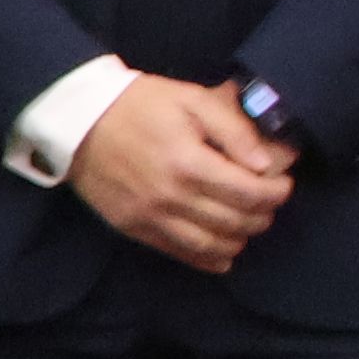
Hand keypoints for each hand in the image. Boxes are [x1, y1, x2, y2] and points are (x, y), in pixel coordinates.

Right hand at [66, 74, 293, 274]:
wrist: (76, 121)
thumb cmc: (138, 104)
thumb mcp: (191, 99)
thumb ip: (233, 130)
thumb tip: (266, 164)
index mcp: (189, 163)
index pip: (251, 193)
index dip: (277, 191)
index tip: (282, 182)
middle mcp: (171, 197)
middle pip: (236, 222)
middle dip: (263, 214)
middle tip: (267, 200)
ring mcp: (150, 217)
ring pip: (212, 245)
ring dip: (240, 238)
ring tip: (246, 222)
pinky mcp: (134, 228)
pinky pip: (181, 254)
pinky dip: (210, 259)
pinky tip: (224, 251)